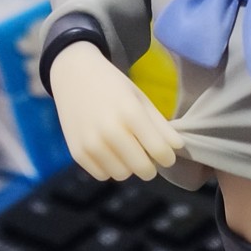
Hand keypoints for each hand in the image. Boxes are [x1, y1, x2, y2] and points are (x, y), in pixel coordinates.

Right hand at [48, 40, 182, 182]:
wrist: (73, 75)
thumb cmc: (112, 86)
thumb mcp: (140, 99)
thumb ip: (160, 125)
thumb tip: (177, 148)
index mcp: (131, 114)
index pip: (161, 152)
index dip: (168, 157)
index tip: (165, 154)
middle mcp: (110, 132)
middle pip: (143, 169)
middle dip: (150, 166)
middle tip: (146, 155)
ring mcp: (91, 144)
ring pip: (122, 175)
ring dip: (128, 167)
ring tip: (124, 150)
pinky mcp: (77, 153)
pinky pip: (102, 175)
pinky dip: (108, 167)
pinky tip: (107, 150)